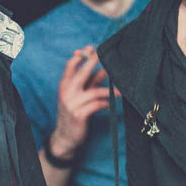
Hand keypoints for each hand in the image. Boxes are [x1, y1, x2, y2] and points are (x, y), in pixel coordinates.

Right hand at [47, 46, 112, 160]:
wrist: (65, 137)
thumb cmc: (74, 112)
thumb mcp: (79, 95)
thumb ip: (89, 83)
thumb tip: (104, 69)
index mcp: (64, 85)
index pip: (70, 65)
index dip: (81, 56)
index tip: (92, 48)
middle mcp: (66, 93)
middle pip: (81, 73)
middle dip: (93, 62)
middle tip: (105, 55)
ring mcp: (72, 104)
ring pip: (94, 91)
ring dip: (109, 90)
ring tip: (120, 90)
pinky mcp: (79, 115)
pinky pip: (96, 105)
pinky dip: (106, 103)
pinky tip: (111, 104)